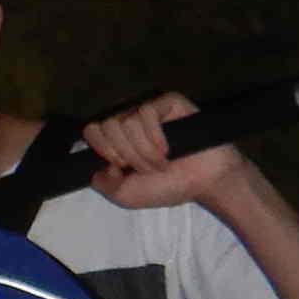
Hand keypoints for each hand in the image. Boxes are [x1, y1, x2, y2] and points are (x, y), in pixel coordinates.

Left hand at [84, 90, 247, 211]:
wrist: (206, 183)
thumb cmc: (170, 187)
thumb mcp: (128, 196)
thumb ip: (104, 185)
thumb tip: (95, 170)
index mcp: (118, 140)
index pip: (92, 130)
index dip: (102, 148)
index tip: (119, 166)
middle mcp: (130, 122)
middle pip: (108, 125)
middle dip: (126, 154)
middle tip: (146, 169)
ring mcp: (149, 111)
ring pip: (127, 121)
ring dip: (143, 151)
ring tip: (161, 164)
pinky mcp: (168, 103)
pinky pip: (147, 111)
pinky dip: (153, 136)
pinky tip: (167, 149)